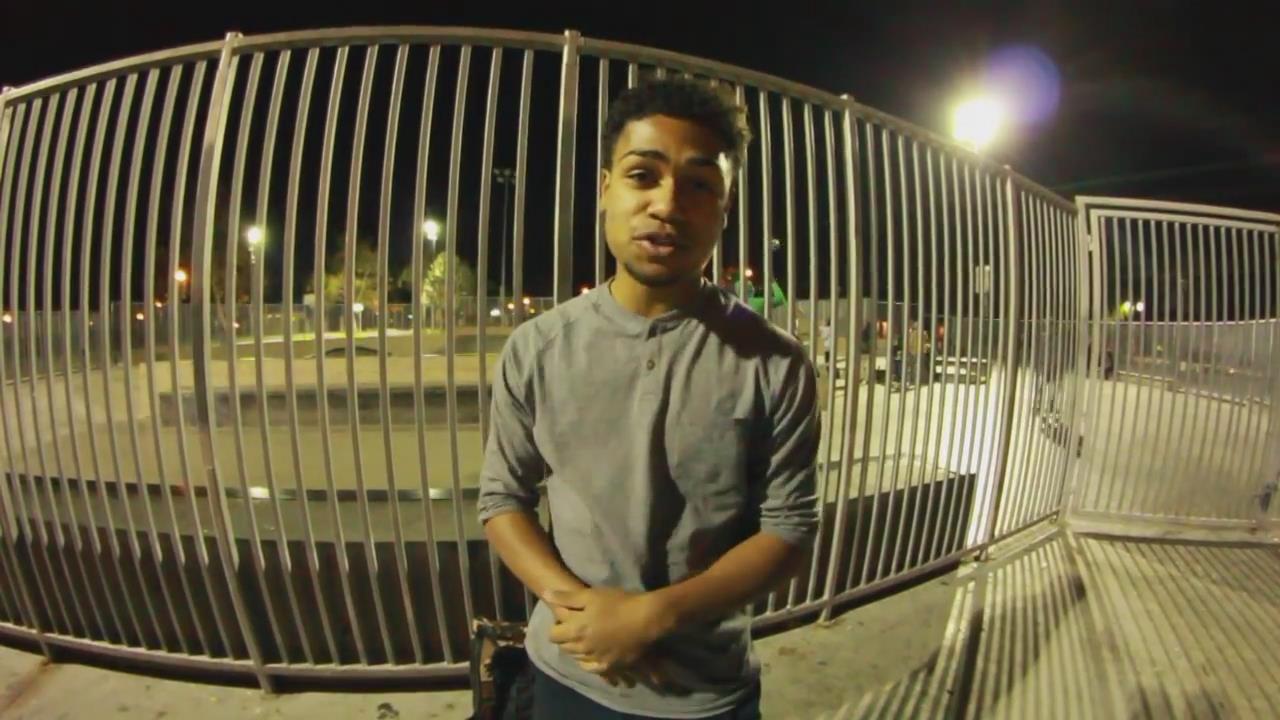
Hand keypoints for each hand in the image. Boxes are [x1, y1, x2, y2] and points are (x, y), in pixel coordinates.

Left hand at [544, 587, 668, 675]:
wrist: (647, 619)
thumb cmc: (619, 603)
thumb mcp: (591, 595)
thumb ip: (567, 598)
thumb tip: (545, 595)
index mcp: (575, 630)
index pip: (553, 635)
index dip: (556, 627)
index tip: (565, 620)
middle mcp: (582, 648)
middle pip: (564, 648)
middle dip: (566, 638)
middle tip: (576, 627)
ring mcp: (596, 659)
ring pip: (577, 658)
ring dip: (577, 649)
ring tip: (586, 638)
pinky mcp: (610, 666)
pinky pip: (592, 669)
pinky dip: (589, 662)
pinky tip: (593, 655)